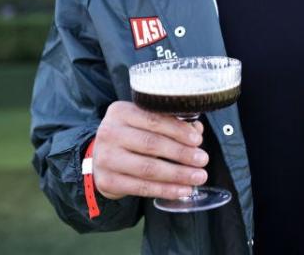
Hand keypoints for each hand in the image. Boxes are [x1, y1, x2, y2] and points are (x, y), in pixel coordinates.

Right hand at [92, 101, 208, 199]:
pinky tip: (182, 190)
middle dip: (182, 153)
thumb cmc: (130, 136)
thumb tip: (197, 131)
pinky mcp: (107, 181)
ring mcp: (106, 158)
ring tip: (198, 176)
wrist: (101, 158)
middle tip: (202, 159)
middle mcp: (109, 133)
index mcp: (120, 112)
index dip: (178, 130)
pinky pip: (141, 187)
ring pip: (148, 168)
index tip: (198, 140)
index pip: (153, 119)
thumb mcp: (144, 123)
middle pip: (152, 144)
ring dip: (177, 174)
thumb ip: (170, 123)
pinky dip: (165, 190)